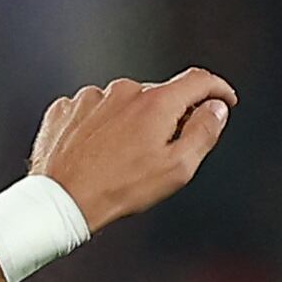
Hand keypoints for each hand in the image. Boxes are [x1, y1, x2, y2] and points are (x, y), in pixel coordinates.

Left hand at [27, 69, 236, 232]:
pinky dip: (98, 126)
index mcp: (155, 102)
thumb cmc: (116, 189)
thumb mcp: (176, 168)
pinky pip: (91, 111)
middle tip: (159, 151)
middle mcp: (123, 91)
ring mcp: (90, 98)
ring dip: (128, 121)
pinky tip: (94, 151)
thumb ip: (204, 132)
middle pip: (158, 94)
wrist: (58, 202)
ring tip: (118, 157)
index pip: (199, 79)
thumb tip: (216, 109)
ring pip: (122, 103)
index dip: (217, 89)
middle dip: (167, 116)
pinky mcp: (65, 109)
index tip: (222, 100)